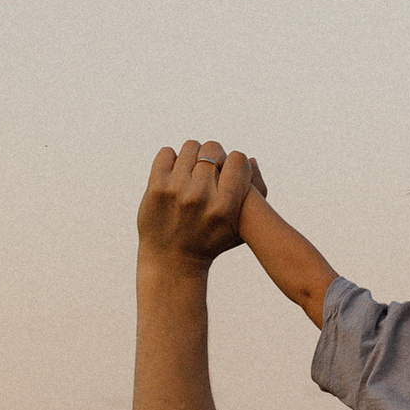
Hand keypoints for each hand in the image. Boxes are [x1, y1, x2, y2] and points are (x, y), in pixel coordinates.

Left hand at [140, 139, 258, 263]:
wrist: (172, 261)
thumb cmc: (212, 242)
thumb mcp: (238, 227)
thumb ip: (254, 195)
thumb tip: (250, 159)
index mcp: (225, 207)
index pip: (238, 160)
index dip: (234, 162)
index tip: (228, 170)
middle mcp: (200, 196)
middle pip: (212, 149)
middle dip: (213, 156)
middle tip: (209, 168)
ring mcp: (176, 190)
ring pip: (190, 147)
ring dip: (192, 155)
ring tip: (192, 170)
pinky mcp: (156, 187)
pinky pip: (167, 152)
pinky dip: (172, 160)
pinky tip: (176, 173)